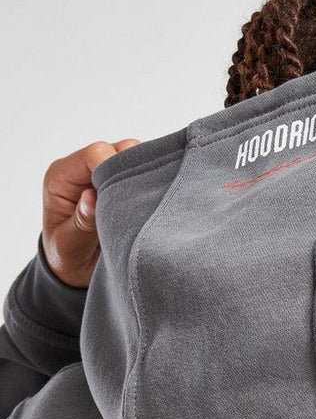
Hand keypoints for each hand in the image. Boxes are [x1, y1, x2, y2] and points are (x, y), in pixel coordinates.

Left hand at [42, 138, 139, 287]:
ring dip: (143, 175)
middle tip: (139, 199)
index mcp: (61, 178)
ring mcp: (103, 175)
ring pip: (134, 156)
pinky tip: (150, 200)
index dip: (113, 165)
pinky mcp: (120, 182)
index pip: (93, 153)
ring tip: (144, 202)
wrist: (75, 269)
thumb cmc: (66, 257)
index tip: (126, 190)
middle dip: (132, 169)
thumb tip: (90, 197)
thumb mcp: (68, 245)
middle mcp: (82, 170)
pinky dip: (149, 181)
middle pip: (117, 149)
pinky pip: (141, 170)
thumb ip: (81, 222)